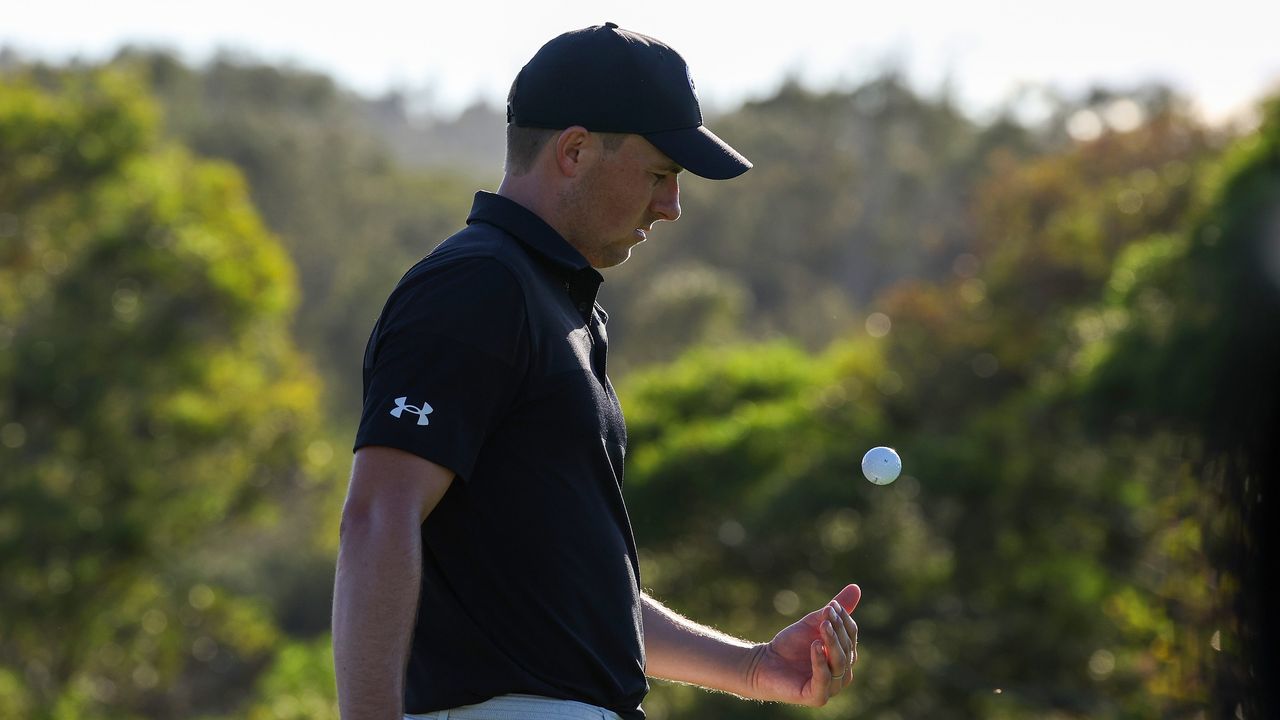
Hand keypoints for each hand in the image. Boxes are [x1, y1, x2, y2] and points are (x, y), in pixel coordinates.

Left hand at [744, 584, 859, 705]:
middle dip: (838, 630)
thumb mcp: (813, 623)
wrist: (763, 662)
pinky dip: (820, 661)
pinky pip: (824, 680)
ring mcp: (831, 687)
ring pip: (839, 665)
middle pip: (847, 649)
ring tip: (822, 626)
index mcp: (844, 656)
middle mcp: (842, 674)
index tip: (832, 605)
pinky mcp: (816, 697)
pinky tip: (815, 645)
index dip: (844, 620)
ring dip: (832, 643)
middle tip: (827, 614)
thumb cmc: (790, 644)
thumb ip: (834, 609)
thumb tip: (856, 587)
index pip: (852, 636)